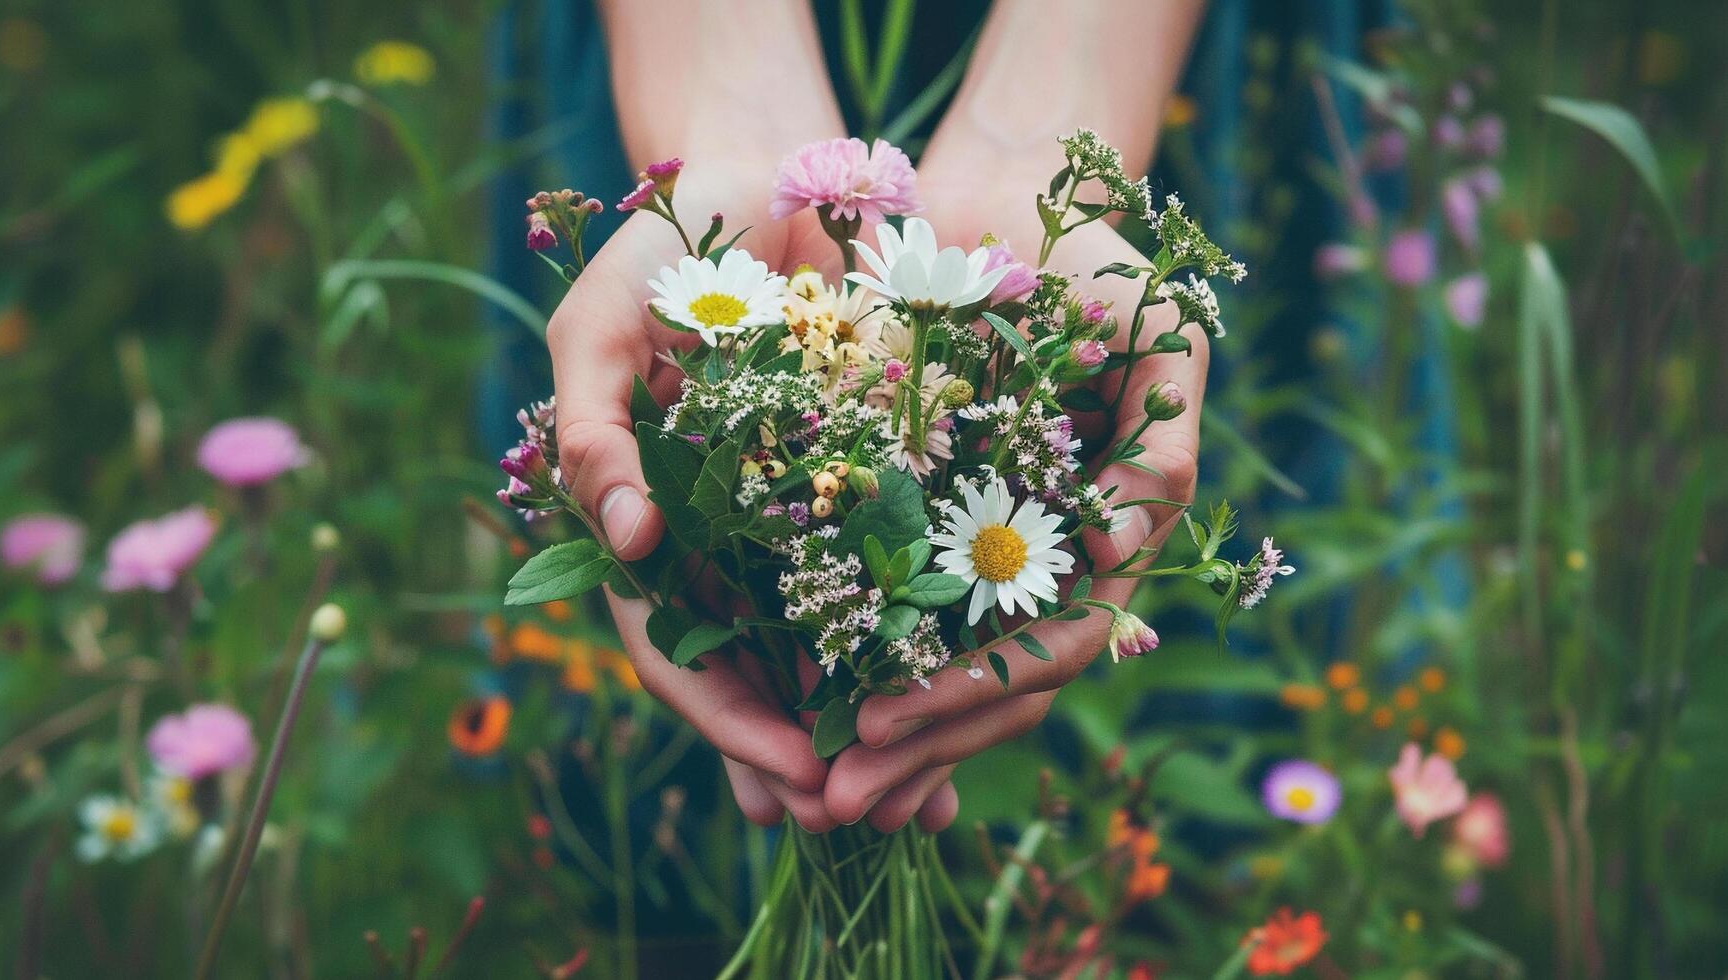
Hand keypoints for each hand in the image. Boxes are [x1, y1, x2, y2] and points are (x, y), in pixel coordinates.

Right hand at [548, 165, 957, 832]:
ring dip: (880, 727)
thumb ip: (597, 431)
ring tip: (938, 802)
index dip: (730, 721)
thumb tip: (633, 545)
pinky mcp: (868, 481)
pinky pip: (900, 575)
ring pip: (832, 650)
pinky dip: (931, 637)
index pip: (677, 653)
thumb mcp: (601, 325)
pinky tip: (981, 689)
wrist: (764, 172)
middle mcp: (722, 543)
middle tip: (876, 821)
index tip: (797, 774)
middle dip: (812, 759)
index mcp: (649, 529)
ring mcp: (794, 519)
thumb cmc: (661, 248)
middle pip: (759, 678)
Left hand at [819, 164, 1208, 826]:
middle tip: (835, 805)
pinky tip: (792, 711)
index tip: (884, 722)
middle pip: (986, 688)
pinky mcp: (914, 515)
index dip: (972, 697)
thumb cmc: (1100, 264)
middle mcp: (1039, 561)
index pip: (1045, 650)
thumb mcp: (1159, 341)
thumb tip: (1111, 548)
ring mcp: (978, 545)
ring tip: (809, 798)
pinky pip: (885, 612)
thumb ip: (1157, 447)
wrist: (1009, 200)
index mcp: (1101, 541)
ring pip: (936, 670)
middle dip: (916, 751)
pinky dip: (845, 668)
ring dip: (880, 741)